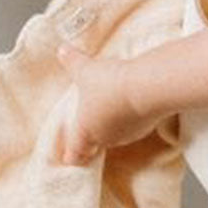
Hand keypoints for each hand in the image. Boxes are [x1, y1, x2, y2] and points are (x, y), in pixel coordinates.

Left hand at [52, 43, 158, 165]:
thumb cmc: (108, 84)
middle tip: (90, 123)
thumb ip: (72, 61)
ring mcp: (128, 135)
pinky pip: (134, 125)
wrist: (145, 88)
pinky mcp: (146, 127)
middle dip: (92, 136)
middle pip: (95, 144)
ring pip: (116, 135)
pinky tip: (131, 104)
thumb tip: (61, 50)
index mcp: (85, 131)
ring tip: (112, 108)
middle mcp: (105, 138)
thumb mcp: (85, 70)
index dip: (71, 156)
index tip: (68, 157)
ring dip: (114, 125)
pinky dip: (131, 118)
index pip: (74, 154)